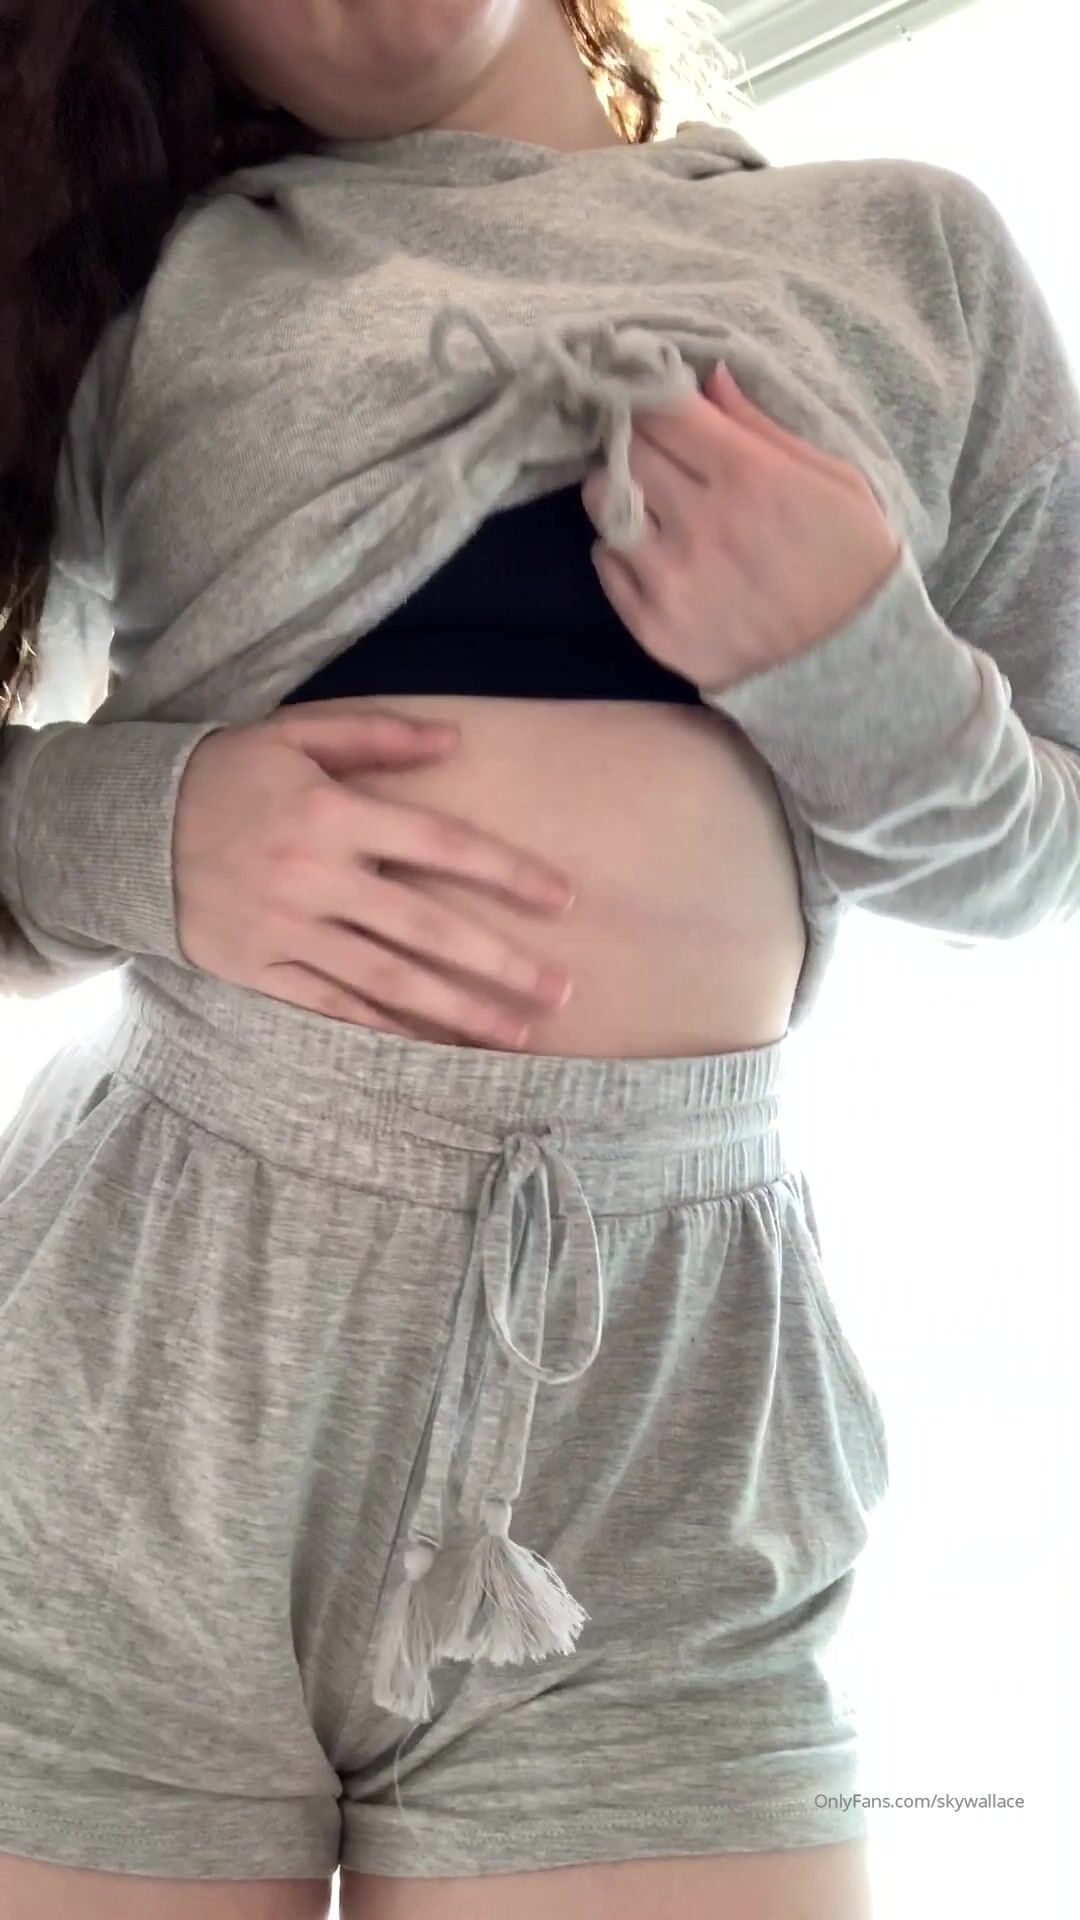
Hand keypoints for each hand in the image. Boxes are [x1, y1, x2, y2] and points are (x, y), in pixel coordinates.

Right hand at [174, 702, 575, 1047]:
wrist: (125, 830)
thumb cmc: (225, 774)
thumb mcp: (295, 735)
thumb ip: (377, 737)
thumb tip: (455, 742)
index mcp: (333, 813)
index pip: (442, 844)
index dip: (507, 873)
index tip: (563, 899)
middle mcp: (317, 876)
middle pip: (428, 926)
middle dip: (500, 963)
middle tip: (559, 993)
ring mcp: (288, 930)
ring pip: (389, 978)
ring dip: (458, 1011)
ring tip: (517, 1036)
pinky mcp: (261, 969)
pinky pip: (335, 1007)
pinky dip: (387, 1032)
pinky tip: (434, 1049)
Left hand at [582, 365, 902, 695]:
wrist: (852, 668)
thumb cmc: (853, 562)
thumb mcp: (834, 480)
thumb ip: (763, 427)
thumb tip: (710, 378)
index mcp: (748, 476)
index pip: (662, 409)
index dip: (657, 397)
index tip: (662, 403)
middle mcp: (699, 524)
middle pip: (627, 449)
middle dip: (640, 441)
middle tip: (659, 454)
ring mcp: (670, 578)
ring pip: (601, 502)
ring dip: (620, 492)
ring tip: (652, 504)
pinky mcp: (652, 626)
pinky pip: (605, 564)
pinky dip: (622, 550)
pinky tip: (658, 555)